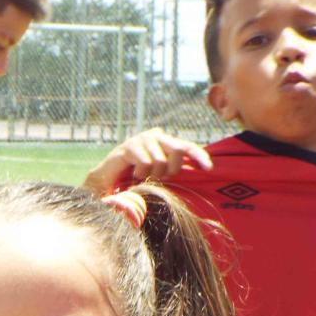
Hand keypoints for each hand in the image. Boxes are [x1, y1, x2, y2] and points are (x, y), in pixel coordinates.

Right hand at [83, 128, 212, 194]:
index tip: (209, 169)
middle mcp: (156, 135)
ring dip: (151, 174)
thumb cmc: (135, 179)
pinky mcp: (130, 145)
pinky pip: (146, 162)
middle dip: (170, 169)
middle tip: (158, 176)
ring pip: (160, 160)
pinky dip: (140, 173)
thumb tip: (199, 171)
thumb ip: (173, 168)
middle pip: (177, 150)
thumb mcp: (158, 173)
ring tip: (142, 176)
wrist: (107, 180)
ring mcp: (142, 138)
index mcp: (166, 141)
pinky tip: (133, 174)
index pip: (187, 147)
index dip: (199, 156)